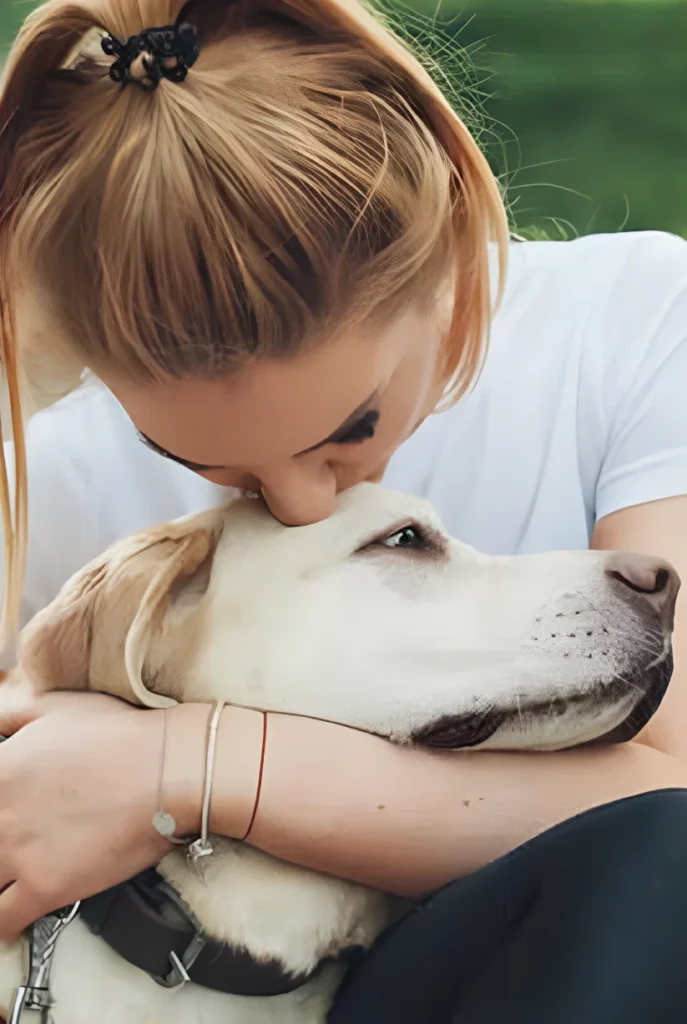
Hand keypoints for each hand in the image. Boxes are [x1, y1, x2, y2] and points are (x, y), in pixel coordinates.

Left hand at [0, 691, 205, 941]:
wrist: (168, 769)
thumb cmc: (122, 736)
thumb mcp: (56, 706)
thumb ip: (11, 714)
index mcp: (0, 770)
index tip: (6, 813)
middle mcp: (0, 814)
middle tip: (14, 844)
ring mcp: (19, 853)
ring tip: (12, 879)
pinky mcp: (46, 887)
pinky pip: (2, 922)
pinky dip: (2, 928)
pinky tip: (9, 922)